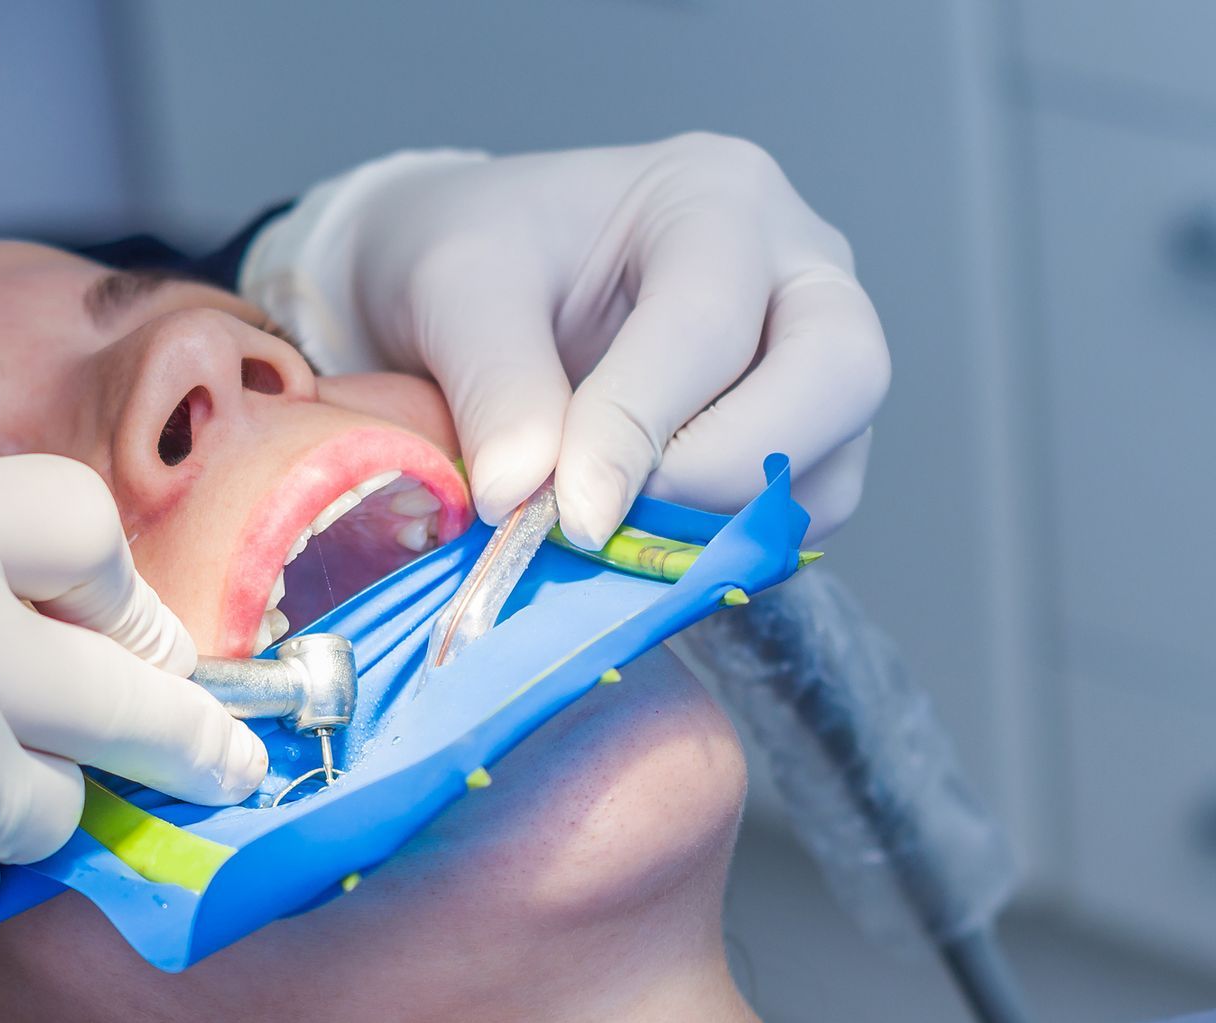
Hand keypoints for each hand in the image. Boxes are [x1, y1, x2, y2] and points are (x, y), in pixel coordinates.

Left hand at [242, 136, 889, 546]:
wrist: (474, 286)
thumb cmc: (477, 258)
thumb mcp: (455, 285)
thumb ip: (492, 380)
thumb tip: (521, 492)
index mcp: (715, 196)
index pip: (709, 322)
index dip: (638, 428)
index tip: (569, 512)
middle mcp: (797, 266)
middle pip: (843, 374)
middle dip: (727, 470)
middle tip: (611, 521)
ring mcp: (815, 357)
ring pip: (833, 464)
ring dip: (726, 527)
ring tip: (610, 535)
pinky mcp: (806, 442)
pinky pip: (801, 516)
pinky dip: (726, 550)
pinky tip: (635, 542)